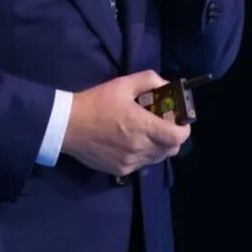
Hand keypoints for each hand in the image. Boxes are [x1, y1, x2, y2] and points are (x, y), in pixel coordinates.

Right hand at [60, 70, 190, 177]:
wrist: (67, 125)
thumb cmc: (96, 103)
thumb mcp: (122, 84)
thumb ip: (148, 80)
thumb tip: (165, 84)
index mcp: (143, 126)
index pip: (178, 137)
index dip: (184, 129)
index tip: (179, 121)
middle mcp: (140, 148)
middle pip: (171, 150)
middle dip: (172, 138)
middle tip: (163, 125)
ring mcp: (130, 162)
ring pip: (157, 159)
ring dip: (158, 147)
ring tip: (145, 134)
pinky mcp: (120, 170)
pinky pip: (141, 165)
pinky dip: (142, 155)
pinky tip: (129, 143)